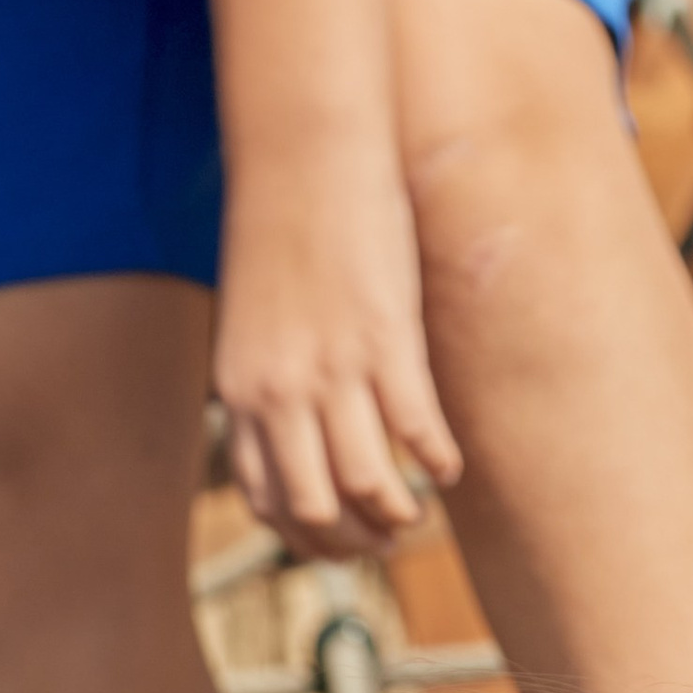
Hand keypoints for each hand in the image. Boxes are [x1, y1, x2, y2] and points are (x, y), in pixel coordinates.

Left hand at [214, 146, 462, 553]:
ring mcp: (333, 369)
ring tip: (419, 511)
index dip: (310, 540)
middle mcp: (280, 391)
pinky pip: (418, 431)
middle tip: (389, 539)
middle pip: (319, 512)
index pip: (269, 503)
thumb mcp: (253, 318)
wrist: (300, 149)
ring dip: (400, 515)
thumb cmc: (280, 226)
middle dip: (359, 543)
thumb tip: (292, 428)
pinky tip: (449, 466)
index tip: (342, 543)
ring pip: (369, 486)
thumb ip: (266, 377)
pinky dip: (438, 462)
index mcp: (242, 390)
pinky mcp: (385, 341)